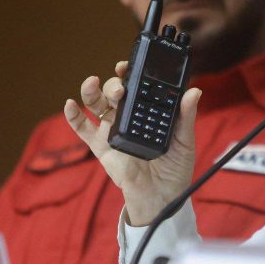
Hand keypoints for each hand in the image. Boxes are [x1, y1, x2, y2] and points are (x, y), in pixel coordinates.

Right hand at [64, 60, 200, 225]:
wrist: (162, 198)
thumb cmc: (175, 169)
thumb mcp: (184, 140)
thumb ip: (185, 116)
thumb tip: (194, 91)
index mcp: (146, 112)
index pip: (136, 86)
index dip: (130, 73)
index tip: (128, 65)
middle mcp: (127, 117)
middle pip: (114, 92)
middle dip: (114, 84)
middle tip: (120, 87)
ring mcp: (112, 130)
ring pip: (96, 105)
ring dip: (91, 91)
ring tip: (92, 83)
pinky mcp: (101, 147)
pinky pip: (83, 129)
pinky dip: (73, 116)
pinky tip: (70, 105)